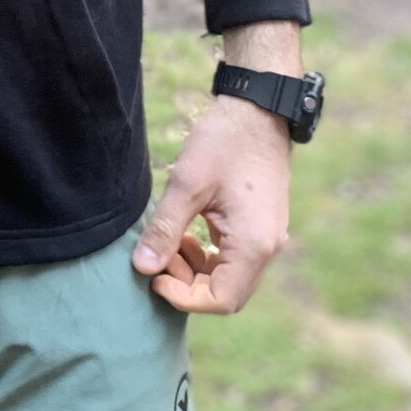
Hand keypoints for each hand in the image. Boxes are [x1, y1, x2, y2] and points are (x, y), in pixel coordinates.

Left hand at [131, 92, 293, 313]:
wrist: (259, 109)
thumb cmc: (225, 141)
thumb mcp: (187, 183)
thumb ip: (165, 228)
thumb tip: (143, 267)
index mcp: (254, 243)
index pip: (222, 300)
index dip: (183, 297)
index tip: (154, 275)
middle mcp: (268, 247)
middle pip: (227, 293)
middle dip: (187, 284)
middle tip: (158, 257)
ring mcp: (268, 237)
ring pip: (229, 277)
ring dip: (195, 270)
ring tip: (168, 243)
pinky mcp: (261, 226)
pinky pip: (234, 258)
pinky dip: (208, 256)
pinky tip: (186, 234)